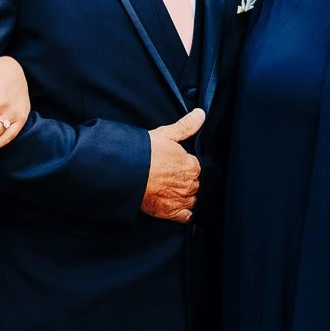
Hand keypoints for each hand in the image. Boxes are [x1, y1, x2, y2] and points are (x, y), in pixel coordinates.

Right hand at [141, 108, 203, 223]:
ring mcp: (181, 199)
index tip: (175, 164)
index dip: (185, 165)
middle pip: (194, 183)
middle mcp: (190, 184)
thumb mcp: (166, 134)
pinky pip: (186, 216)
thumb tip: (201, 114)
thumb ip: (186, 125)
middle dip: (185, 180)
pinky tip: (177, 207)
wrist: (128, 173)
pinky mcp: (171, 212)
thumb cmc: (145, 153)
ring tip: (172, 191)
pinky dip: (184, 213)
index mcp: (191, 165)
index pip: (195, 166)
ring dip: (185, 196)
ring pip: (191, 199)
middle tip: (170, 177)